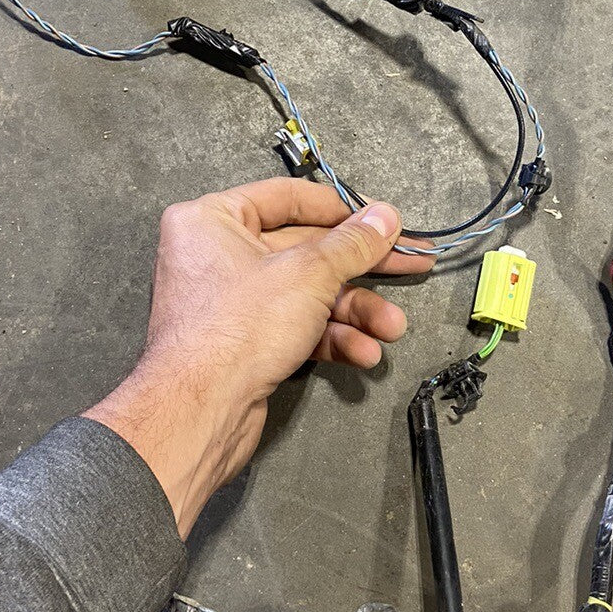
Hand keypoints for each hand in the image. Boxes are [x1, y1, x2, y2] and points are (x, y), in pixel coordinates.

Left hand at [87, 179, 433, 535]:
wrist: (201, 413)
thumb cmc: (236, 329)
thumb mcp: (309, 274)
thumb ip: (352, 243)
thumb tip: (384, 217)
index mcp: (213, 220)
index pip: (288, 199)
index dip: (342, 209)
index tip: (383, 219)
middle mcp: (218, 255)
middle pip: (306, 250)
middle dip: (361, 269)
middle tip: (412, 264)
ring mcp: (232, 302)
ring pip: (308, 294)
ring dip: (355, 311)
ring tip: (391, 327)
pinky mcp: (245, 342)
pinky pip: (297, 326)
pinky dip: (331, 337)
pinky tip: (363, 352)